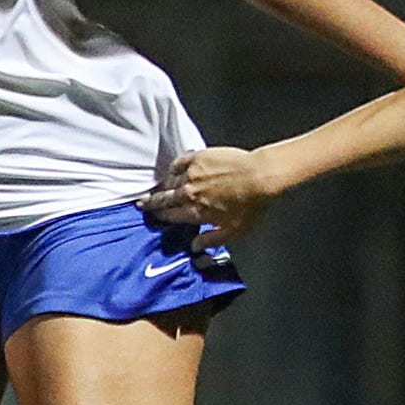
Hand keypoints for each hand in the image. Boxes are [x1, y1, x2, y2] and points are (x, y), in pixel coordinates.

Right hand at [143, 147, 279, 244]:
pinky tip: (173, 170)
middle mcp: (190, 194)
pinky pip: (179, 162)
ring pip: (170, 181)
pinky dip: (174, 167)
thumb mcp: (234, 231)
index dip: (161, 217)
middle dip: (152, 202)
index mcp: (196, 212)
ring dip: (163, 186)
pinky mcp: (199, 157)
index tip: (155, 216)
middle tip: (142, 202)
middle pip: (165, 199)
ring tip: (157, 188)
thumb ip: (211, 240)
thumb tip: (194, 247)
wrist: (261, 176)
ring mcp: (193, 174)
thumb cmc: (252, 205)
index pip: (172, 216)